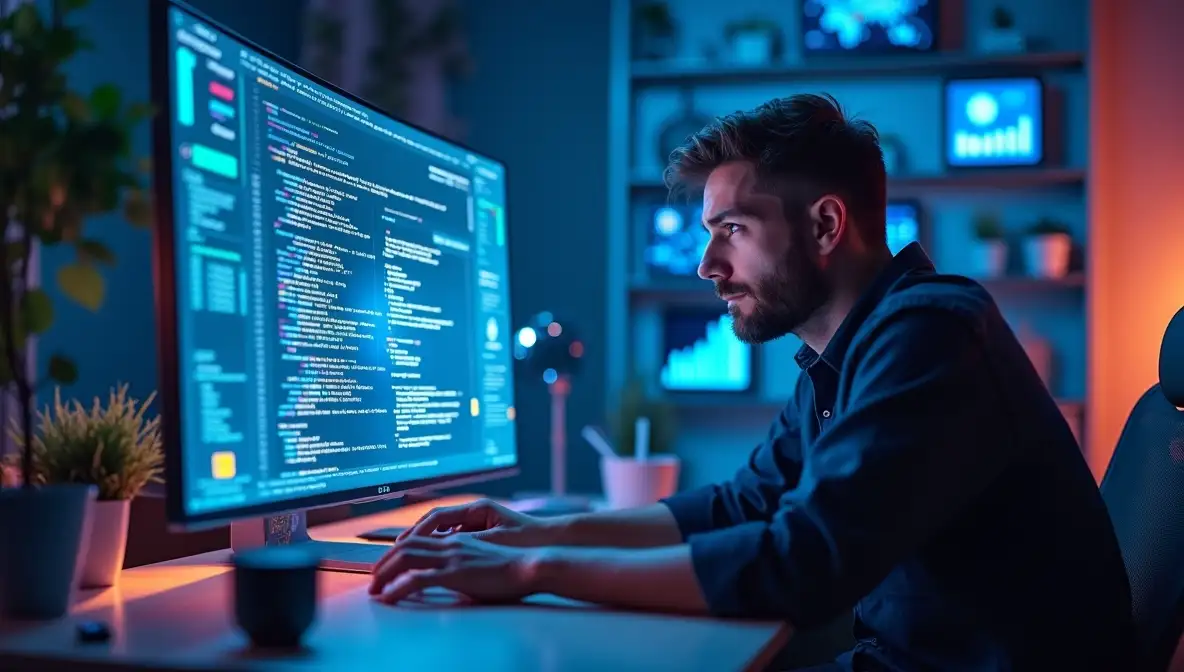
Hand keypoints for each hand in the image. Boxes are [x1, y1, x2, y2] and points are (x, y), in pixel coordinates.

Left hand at [368, 534, 537, 604]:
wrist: (529, 566)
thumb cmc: (512, 568)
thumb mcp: (481, 562)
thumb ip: (462, 565)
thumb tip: (449, 578)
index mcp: (457, 540)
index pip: (418, 540)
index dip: (397, 551)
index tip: (386, 566)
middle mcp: (450, 543)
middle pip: (406, 546)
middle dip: (384, 562)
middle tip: (373, 579)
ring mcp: (451, 556)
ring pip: (406, 557)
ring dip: (385, 573)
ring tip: (375, 589)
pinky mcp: (455, 573)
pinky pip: (417, 579)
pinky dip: (398, 588)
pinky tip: (390, 597)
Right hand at [394, 498, 553, 546]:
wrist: (552, 541)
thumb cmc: (527, 541)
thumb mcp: (494, 543)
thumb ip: (467, 544)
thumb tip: (442, 547)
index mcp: (477, 509)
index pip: (437, 516)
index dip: (417, 531)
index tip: (401, 545)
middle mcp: (476, 511)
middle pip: (435, 520)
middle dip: (414, 535)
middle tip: (395, 551)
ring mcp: (478, 520)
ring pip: (443, 528)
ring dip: (425, 541)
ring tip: (406, 556)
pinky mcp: (482, 531)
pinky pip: (454, 536)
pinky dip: (440, 545)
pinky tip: (431, 559)